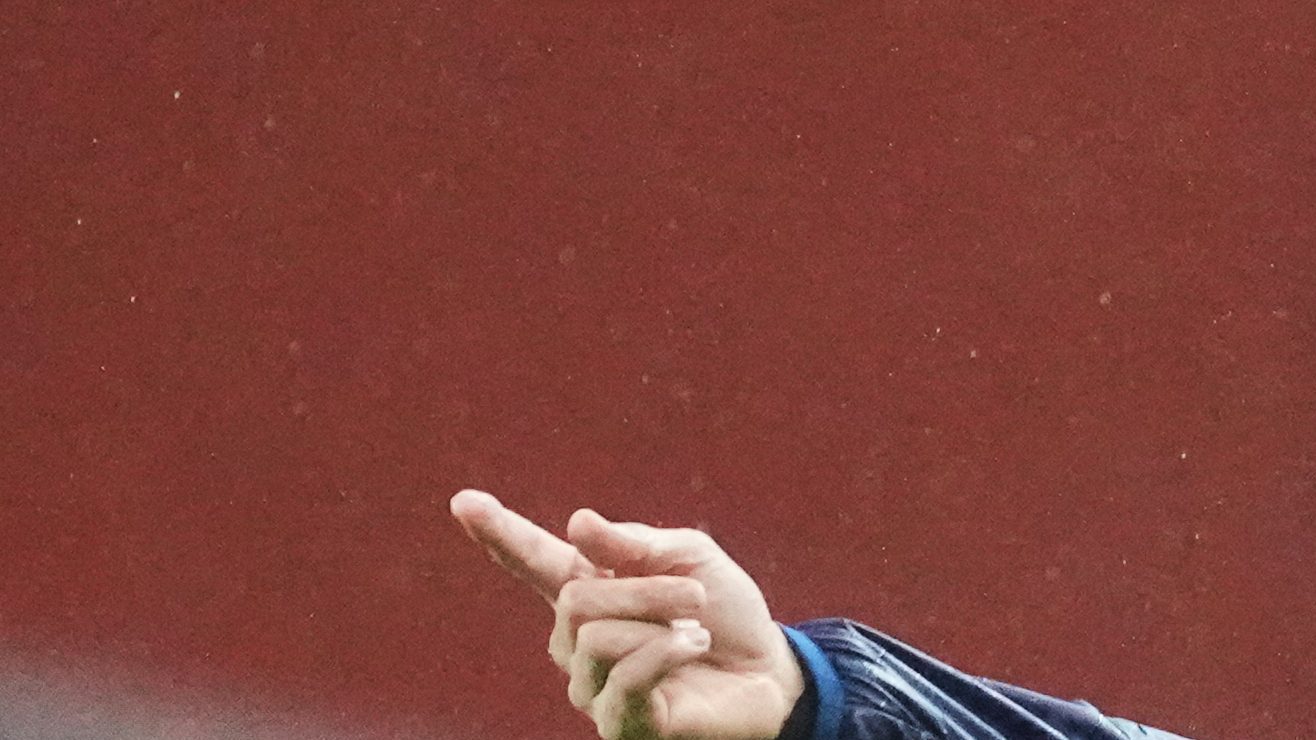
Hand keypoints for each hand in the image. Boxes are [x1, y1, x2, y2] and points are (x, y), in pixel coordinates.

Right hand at [449, 489, 805, 738]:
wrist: (770, 671)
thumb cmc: (724, 612)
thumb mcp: (688, 558)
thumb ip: (633, 544)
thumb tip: (577, 523)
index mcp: (589, 590)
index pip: (533, 561)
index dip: (499, 532)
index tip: (463, 501)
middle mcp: (577, 642)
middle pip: (576, 600)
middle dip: (644, 590)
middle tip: (694, 595)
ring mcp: (593, 688)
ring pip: (596, 639)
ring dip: (661, 621)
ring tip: (697, 629)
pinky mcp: (620, 726)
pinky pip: (623, 679)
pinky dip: (666, 652)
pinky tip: (693, 647)